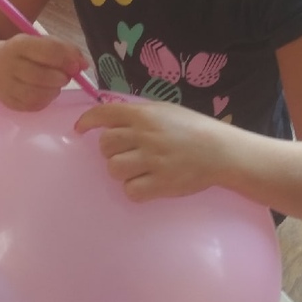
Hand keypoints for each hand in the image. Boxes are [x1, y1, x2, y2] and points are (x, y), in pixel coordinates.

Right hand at [0, 33, 90, 111]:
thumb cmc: (25, 54)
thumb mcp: (41, 43)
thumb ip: (65, 50)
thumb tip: (83, 65)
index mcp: (18, 44)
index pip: (48, 51)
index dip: (67, 60)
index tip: (78, 65)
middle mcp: (8, 65)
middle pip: (43, 76)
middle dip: (61, 77)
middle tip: (65, 76)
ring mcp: (6, 85)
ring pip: (39, 93)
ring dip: (54, 90)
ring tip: (54, 84)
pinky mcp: (8, 102)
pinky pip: (34, 105)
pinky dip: (46, 100)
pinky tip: (44, 92)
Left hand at [75, 99, 225, 199]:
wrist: (222, 151)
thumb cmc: (194, 128)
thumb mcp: (166, 111)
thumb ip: (139, 114)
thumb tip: (110, 118)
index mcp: (144, 115)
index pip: (104, 114)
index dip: (87, 121)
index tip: (80, 129)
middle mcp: (145, 136)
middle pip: (105, 145)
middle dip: (110, 150)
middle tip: (126, 153)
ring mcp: (152, 161)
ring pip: (114, 169)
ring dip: (122, 171)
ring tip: (138, 169)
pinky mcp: (161, 184)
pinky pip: (131, 191)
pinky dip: (135, 189)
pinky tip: (147, 183)